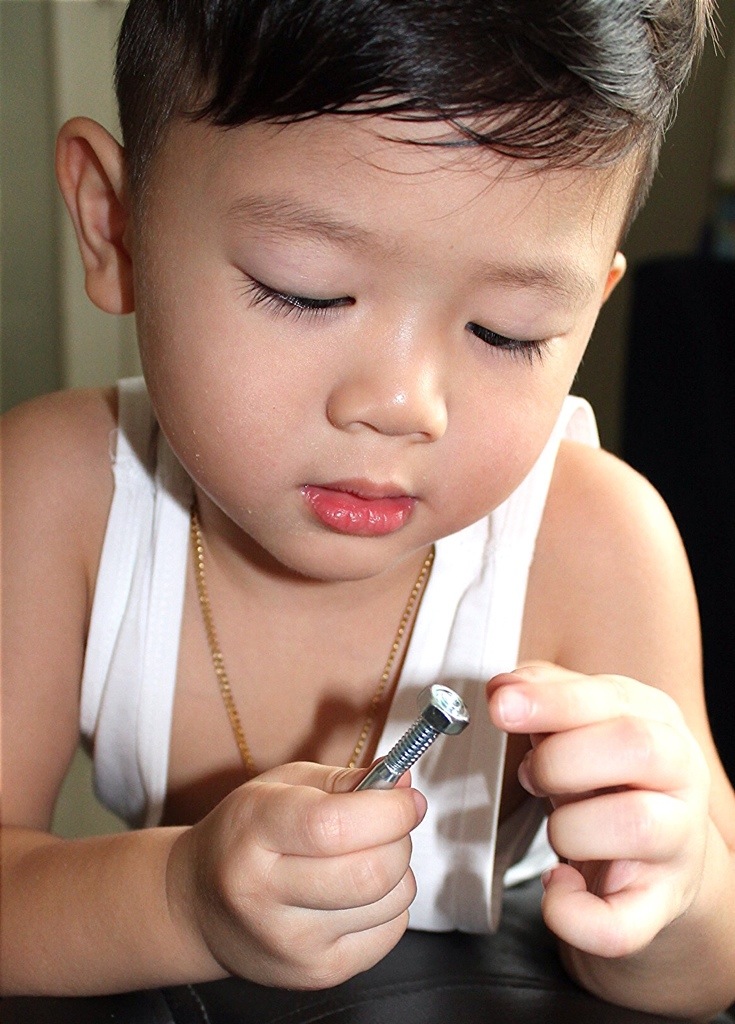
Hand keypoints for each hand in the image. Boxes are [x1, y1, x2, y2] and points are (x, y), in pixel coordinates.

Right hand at [166, 761, 425, 987]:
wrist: (199, 906)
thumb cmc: (245, 834)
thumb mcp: (280, 787)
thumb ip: (343, 781)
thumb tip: (404, 784)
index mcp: (253, 832)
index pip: (335, 827)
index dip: (388, 810)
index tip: (406, 798)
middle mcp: (266, 894)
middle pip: (371, 871)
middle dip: (399, 838)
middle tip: (389, 823)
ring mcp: (292, 943)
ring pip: (391, 901)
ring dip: (398, 871)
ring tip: (364, 857)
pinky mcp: (317, 974)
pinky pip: (390, 931)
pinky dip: (390, 904)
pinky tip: (357, 892)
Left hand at [488, 662, 710, 957]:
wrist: (655, 856)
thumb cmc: (607, 777)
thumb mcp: (581, 724)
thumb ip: (544, 694)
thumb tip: (503, 689)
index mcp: (655, 719)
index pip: (611, 700)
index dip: (551, 702)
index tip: (500, 706)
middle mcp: (680, 775)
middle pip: (636, 748)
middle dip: (560, 760)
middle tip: (531, 776)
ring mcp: (678, 843)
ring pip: (634, 825)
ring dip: (568, 826)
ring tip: (556, 827)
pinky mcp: (660, 905)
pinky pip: (621, 924)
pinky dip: (575, 914)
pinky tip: (556, 886)